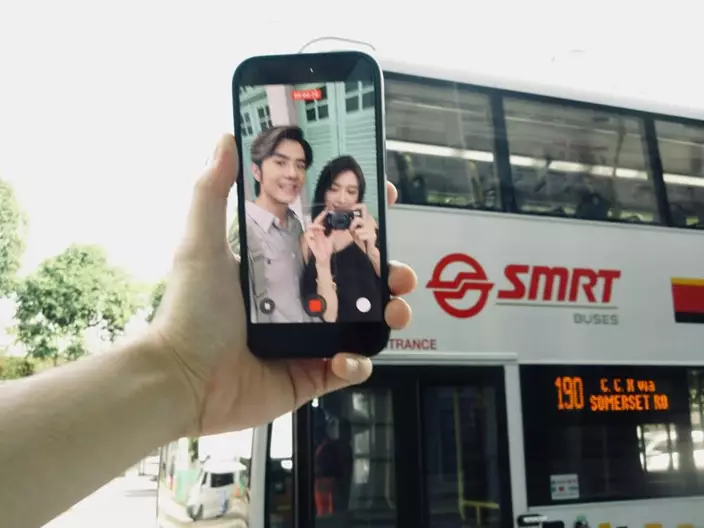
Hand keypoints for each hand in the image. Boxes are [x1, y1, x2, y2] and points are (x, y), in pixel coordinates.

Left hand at [148, 134, 416, 436]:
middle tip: (399, 272)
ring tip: (394, 311)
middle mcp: (300, 299)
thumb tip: (225, 140)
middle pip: (358, 280)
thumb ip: (212, 191)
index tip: (382, 203)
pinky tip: (347, 357)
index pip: (330, 237)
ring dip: (388, 314)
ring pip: (364, 322)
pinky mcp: (310, 373)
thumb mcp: (201, 245)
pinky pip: (350, 368)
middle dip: (388, 272)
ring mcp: (308, 337)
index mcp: (282, 266)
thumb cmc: (189, 313)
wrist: (182, 380)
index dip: (361, 223)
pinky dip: (358, 363)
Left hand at [350, 203, 377, 249]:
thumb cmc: (361, 238)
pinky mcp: (373, 235)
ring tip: (358, 237)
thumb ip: (351, 224)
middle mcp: (369, 222)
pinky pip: (360, 236)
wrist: (368, 249)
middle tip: (351, 230)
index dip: (355, 206)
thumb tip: (344, 220)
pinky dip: (359, 239)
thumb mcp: (354, 230)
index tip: (350, 209)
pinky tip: (362, 240)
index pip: (363, 207)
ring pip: (357, 230)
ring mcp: (371, 229)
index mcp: (365, 218)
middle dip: (352, 226)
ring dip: (355, 235)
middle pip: (357, 219)